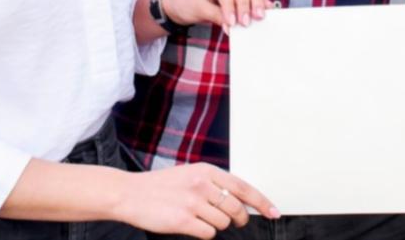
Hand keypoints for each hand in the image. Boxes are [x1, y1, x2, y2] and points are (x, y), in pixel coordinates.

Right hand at [119, 163, 278, 237]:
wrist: (130, 194)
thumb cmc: (161, 186)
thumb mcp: (190, 175)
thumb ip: (213, 184)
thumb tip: (239, 200)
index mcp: (206, 171)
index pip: (243, 187)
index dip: (261, 202)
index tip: (274, 212)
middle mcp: (201, 184)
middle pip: (236, 209)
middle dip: (239, 219)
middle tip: (235, 222)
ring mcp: (192, 203)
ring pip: (223, 224)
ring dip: (215, 226)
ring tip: (199, 218)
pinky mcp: (183, 221)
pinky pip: (208, 234)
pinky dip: (204, 233)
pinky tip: (191, 226)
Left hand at [164, 0, 268, 29]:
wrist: (183, 1)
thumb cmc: (186, 2)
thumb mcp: (197, 8)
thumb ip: (215, 15)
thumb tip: (232, 26)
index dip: (229, 4)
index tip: (232, 22)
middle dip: (244, 4)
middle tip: (246, 22)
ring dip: (255, 1)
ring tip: (259, 17)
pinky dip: (259, 0)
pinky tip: (266, 9)